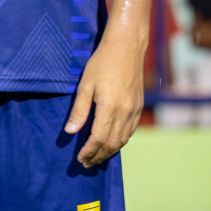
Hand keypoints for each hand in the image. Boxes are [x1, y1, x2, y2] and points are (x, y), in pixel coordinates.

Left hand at [66, 35, 144, 167]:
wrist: (127, 47)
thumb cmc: (102, 63)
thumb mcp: (86, 85)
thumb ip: (79, 110)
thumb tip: (70, 132)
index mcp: (110, 107)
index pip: (98, 138)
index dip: (89, 151)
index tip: (79, 159)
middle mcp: (125, 112)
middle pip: (112, 143)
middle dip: (98, 156)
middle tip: (86, 164)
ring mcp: (135, 109)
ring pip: (123, 139)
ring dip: (110, 151)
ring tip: (98, 157)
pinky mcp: (139, 105)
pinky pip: (131, 130)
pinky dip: (121, 141)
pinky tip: (112, 142)